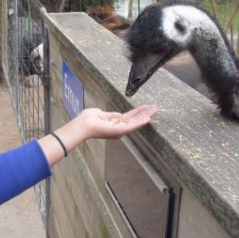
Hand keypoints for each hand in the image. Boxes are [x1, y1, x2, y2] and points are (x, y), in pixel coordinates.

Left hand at [38, 104, 157, 164]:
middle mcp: (119, 128)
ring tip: (155, 109)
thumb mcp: (100, 114)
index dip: (138, 112)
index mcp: (114, 124)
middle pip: (135, 119)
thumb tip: (116, 115)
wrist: (83, 125)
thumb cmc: (87, 119)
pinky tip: (148, 118)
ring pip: (136, 121)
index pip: (129, 117)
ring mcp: (120, 130)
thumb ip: (109, 115)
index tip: (145, 107)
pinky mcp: (120, 130)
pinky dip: (141, 121)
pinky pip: (133, 125)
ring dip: (146, 115)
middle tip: (155, 107)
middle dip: (145, 113)